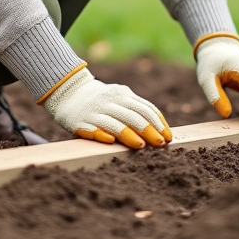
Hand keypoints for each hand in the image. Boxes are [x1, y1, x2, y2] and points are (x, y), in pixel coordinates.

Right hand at [40, 65, 171, 148]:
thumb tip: (161, 130)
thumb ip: (136, 109)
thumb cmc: (102, 101)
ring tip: (141, 146)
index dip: (159, 123)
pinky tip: (110, 142)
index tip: (168, 137)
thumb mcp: (119, 98)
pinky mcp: (80, 122)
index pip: (146, 108)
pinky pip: (93, 129)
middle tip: (160, 144)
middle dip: (149, 130)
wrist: (69, 92)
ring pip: (115, 123)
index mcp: (123, 94)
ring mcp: (95, 112)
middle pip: (134, 116)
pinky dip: (102, 134)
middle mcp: (110, 101)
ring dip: (129, 135)